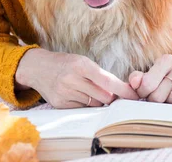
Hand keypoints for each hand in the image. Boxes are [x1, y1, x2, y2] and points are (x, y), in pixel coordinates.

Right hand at [15, 48, 138, 108]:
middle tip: (113, 94)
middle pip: (103, 96)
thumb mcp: (82, 62)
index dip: (124, 90)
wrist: (38, 67)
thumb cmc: (66, 63)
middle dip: (111, 97)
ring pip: (94, 104)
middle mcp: (72, 79)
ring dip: (98, 101)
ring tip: (89, 91)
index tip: (134, 96)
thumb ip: (100, 76)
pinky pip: (82, 109)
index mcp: (81, 65)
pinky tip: (79, 96)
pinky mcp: (59, 104)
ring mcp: (65, 93)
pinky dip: (85, 105)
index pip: (108, 81)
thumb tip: (121, 92)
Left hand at [128, 54, 171, 104]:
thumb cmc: (167, 82)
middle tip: (160, 100)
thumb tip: (132, 83)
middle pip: (161, 94)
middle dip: (158, 101)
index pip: (147, 84)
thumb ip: (138, 80)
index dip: (143, 94)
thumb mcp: (151, 78)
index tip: (145, 95)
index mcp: (166, 60)